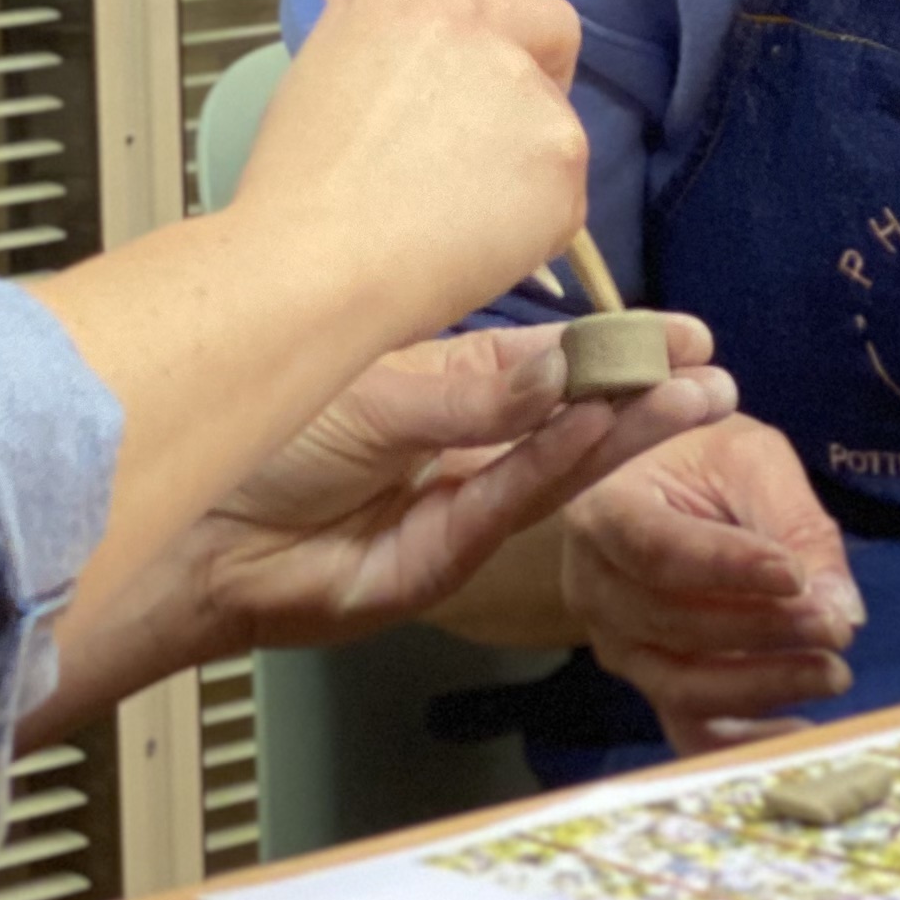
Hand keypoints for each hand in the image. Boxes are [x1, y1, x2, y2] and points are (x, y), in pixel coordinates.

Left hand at [186, 321, 736, 649]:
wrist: (185, 525)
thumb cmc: (252, 439)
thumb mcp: (374, 387)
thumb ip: (475, 386)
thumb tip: (565, 363)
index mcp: (436, 386)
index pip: (545, 364)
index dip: (612, 350)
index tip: (683, 338)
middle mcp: (454, 443)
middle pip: (565, 416)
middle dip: (642, 394)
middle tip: (713, 375)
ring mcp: (450, 504)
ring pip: (554, 461)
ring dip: (626, 431)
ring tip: (691, 400)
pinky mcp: (439, 562)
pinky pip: (511, 502)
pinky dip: (557, 465)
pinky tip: (603, 429)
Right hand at [232, 0, 589, 345]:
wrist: (315, 265)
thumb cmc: (298, 192)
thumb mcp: (329, 72)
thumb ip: (399, 49)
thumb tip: (441, 81)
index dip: (487, 8)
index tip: (476, 55)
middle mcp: (469, 17)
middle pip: (550, 19)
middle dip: (538, 68)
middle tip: (493, 135)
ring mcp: (523, 82)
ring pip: (557, 116)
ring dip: (528, 157)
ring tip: (460, 214)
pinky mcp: (562, 151)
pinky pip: (565, 190)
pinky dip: (536, 222)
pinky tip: (476, 246)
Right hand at [559, 416, 862, 752]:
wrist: (658, 479)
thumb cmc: (698, 454)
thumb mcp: (750, 459)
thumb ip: (797, 524)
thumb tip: (844, 611)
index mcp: (603, 513)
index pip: (657, 551)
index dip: (726, 569)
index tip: (795, 575)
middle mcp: (595, 587)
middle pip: (673, 624)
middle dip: (762, 631)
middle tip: (837, 626)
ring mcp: (617, 643)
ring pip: (681, 685)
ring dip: (762, 685)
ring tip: (834, 672)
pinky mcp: (650, 680)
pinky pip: (689, 729)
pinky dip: (746, 741)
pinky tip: (804, 732)